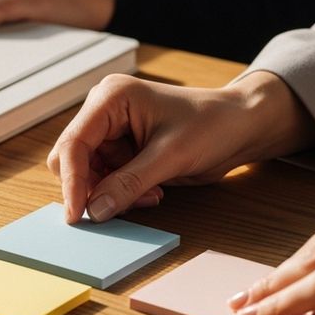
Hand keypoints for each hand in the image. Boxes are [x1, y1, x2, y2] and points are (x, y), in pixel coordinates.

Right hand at [47, 71, 314, 222]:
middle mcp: (103, 110)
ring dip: (111, 192)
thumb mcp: (171, 157)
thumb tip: (94, 211)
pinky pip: (105, 178)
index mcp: (110, 98)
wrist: (242, 125)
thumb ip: (129, 183)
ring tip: (149, 195)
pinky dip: (122, 192)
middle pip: (73, 159)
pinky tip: (151, 191)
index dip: (72, 183)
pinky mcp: (121, 147)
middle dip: (93, 187)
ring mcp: (111, 129)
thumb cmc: (213, 125)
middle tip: (122, 206)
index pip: (74, 144)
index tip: (76, 216)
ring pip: (87, 173)